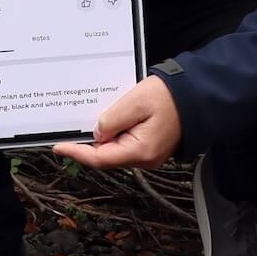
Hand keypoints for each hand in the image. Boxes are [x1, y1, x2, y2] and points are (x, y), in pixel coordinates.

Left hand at [53, 74, 182, 170]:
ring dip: (101, 138)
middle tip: (69, 130)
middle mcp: (144, 159)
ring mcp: (148, 155)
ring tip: (88, 121)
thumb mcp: (135, 102)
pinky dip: (113, 135)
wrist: (198, 97)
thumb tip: (96, 135)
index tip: (58, 147)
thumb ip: (112, 120)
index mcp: (140, 151)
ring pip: (114, 151)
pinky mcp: (150, 148)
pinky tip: (108, 121)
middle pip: (106, 157)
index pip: (100, 158)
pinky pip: (124, 144)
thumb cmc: (169, 97)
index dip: (76, 153)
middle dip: (87, 145)